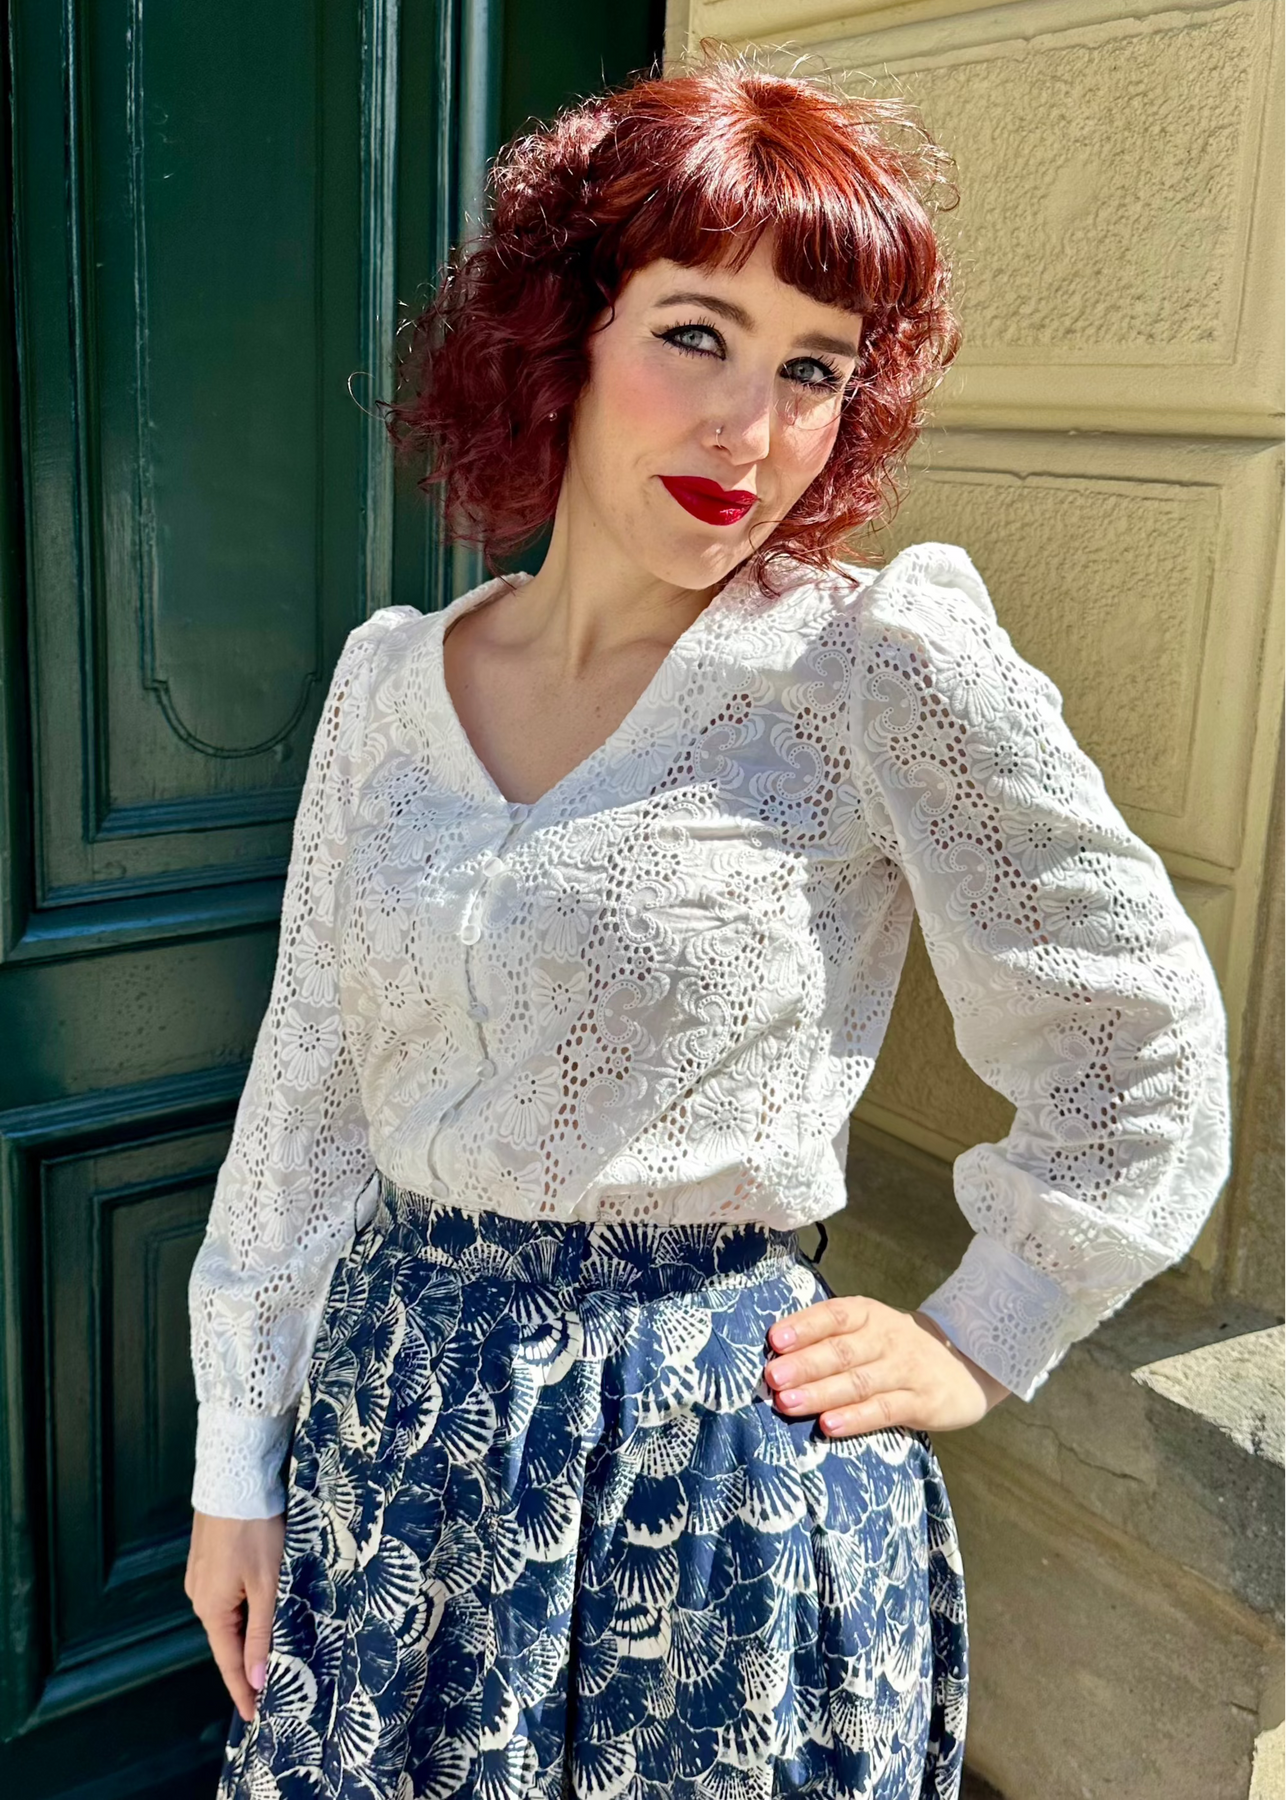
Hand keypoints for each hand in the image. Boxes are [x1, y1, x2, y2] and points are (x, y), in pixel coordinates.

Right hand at [185, 1511, 285, 1721]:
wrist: (235, 1475)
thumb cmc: (255, 1529)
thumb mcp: (268, 1584)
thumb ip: (262, 1633)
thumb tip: (255, 1680)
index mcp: (210, 1608)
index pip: (229, 1662)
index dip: (243, 1690)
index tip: (255, 1717)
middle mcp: (199, 1595)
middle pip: (227, 1639)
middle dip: (247, 1663)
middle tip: (270, 1689)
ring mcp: (201, 1574)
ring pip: (228, 1614)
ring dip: (247, 1632)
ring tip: (269, 1653)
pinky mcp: (209, 1555)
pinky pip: (227, 1592)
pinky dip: (244, 1607)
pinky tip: (260, 1608)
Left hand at [763, 1295, 1010, 1434]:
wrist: (967, 1363)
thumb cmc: (896, 1349)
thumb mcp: (869, 1331)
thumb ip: (830, 1340)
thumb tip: (777, 1356)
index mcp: (868, 1315)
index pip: (833, 1315)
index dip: (804, 1326)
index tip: (775, 1340)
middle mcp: (887, 1338)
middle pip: (841, 1351)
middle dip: (804, 1364)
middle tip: (773, 1377)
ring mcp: (906, 1369)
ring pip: (858, 1382)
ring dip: (821, 1393)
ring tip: (788, 1403)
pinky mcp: (923, 1402)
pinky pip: (885, 1410)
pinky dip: (856, 1418)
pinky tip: (829, 1426)